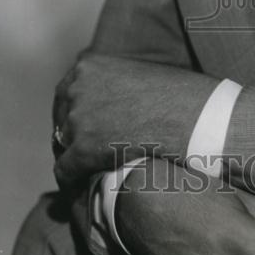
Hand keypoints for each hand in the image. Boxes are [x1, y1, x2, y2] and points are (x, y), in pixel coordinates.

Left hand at [52, 52, 216, 186]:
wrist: (195, 116)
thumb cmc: (179, 96)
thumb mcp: (140, 76)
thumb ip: (115, 85)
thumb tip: (108, 106)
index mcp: (90, 66)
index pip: (65, 93)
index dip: (72, 114)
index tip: (82, 130)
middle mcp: (77, 87)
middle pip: (60, 119)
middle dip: (70, 136)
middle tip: (85, 154)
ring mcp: (77, 117)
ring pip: (62, 145)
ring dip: (75, 158)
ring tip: (89, 173)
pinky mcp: (82, 148)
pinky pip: (65, 170)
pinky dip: (72, 181)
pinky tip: (83, 188)